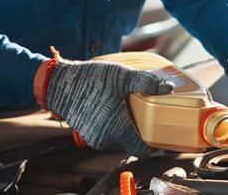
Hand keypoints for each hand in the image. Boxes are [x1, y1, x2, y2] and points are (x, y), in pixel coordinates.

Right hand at [44, 59, 173, 154]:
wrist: (59, 84)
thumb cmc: (90, 80)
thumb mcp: (122, 76)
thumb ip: (147, 82)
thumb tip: (168, 87)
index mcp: (118, 129)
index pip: (142, 150)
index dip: (153, 144)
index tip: (159, 133)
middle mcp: (107, 139)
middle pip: (131, 143)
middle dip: (139, 132)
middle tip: (146, 116)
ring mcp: (95, 139)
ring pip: (118, 140)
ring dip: (125, 129)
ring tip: (128, 110)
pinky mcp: (87, 135)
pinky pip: (106, 136)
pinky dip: (112, 128)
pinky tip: (113, 111)